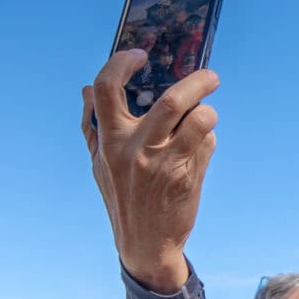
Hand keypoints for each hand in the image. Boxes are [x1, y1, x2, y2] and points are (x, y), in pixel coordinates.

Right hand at [80, 49, 219, 292]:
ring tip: (206, 112)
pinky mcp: (187, 176)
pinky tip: (202, 141)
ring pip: (198, 120)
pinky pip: (205, 142)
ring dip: (208, 110)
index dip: (121, 63)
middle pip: (170, 101)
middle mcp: (135, 149)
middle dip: (196, 82)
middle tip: (210, 76)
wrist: (145, 242)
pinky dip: (207, 135)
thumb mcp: (99, 164)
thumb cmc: (122, 197)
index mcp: (108, 140)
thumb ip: (92, 126)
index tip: (140, 56)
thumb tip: (87, 89)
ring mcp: (164, 163)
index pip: (105, 88)